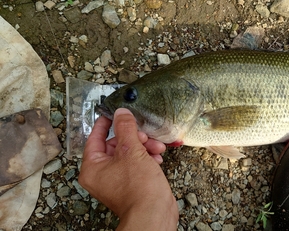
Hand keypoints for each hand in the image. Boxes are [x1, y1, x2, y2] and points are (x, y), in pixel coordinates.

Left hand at [79, 108, 177, 230]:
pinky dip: (147, 158)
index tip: (114, 113)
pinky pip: (137, 164)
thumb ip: (125, 128)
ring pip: (129, 154)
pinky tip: (158, 159)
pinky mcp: (132, 184)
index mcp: (92, 167)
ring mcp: (117, 181)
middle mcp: (102, 175)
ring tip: (157, 148)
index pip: (95, 138)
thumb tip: (121, 113)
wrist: (154, 213)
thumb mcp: (131, 150)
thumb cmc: (138, 188)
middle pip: (116, 145)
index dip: (106, 123)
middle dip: (135, 138)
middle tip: (145, 135)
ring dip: (145, 147)